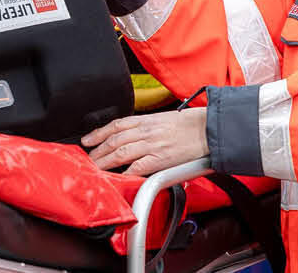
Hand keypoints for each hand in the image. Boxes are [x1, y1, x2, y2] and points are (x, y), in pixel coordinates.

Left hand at [83, 108, 208, 176]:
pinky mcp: (160, 159)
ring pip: (120, 152)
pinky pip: (138, 166)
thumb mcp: (165, 120)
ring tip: (96, 168)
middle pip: (114, 140)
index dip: (98, 133)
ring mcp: (152, 145)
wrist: (209, 129)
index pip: (116, 125)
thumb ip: (148, 127)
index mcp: (147, 120)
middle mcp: (146, 131)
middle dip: (98, 151)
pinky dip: (125, 171)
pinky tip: (117, 176)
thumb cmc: (190, 126)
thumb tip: (133, 137)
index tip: (88, 140)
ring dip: (105, 162)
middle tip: (88, 159)